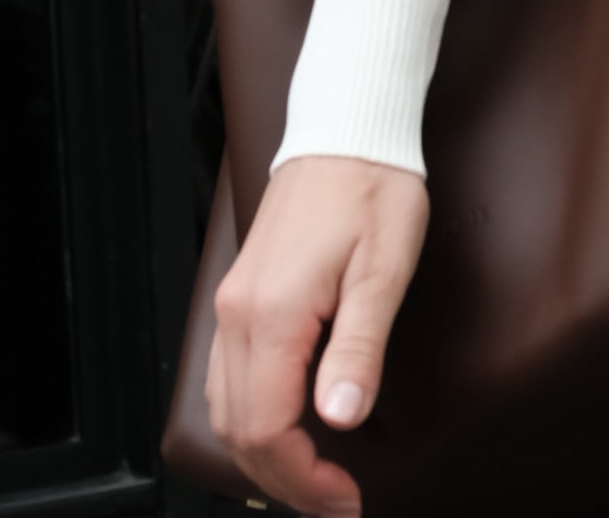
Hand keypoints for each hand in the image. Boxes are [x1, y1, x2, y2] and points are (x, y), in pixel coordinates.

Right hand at [206, 154, 429, 517]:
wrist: (346, 128)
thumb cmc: (374, 189)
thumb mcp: (383, 270)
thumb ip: (359, 349)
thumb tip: (340, 420)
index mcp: (273, 314)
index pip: (268, 430)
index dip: (304, 480)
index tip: (345, 500)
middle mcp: (239, 313)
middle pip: (239, 430)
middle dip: (284, 480)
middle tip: (335, 502)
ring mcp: (233, 302)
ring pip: (225, 408)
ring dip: (265, 454)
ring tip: (316, 476)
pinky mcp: (240, 293)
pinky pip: (228, 376)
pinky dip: (252, 417)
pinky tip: (289, 425)